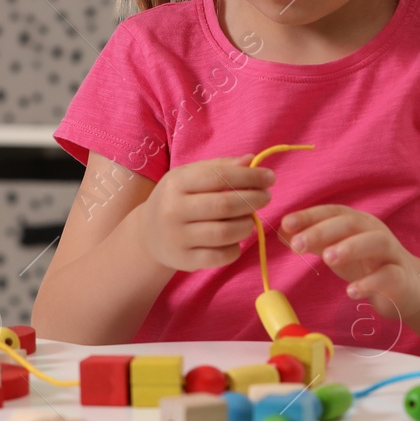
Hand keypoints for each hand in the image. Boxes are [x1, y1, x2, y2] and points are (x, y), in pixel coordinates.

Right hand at [136, 155, 274, 271]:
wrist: (149, 234)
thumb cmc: (179, 198)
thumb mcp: (191, 176)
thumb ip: (221, 167)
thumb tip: (252, 160)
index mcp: (176, 183)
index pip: (219, 177)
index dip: (250, 177)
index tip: (270, 177)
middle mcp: (173, 210)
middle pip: (224, 205)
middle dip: (253, 200)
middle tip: (266, 197)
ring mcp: (178, 238)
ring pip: (225, 233)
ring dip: (247, 225)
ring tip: (250, 219)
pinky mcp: (185, 260)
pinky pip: (221, 256)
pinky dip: (236, 248)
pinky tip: (236, 239)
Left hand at [279, 205, 419, 317]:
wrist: (406, 288)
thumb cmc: (368, 265)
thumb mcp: (337, 250)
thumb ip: (313, 241)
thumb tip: (281, 232)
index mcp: (358, 223)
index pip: (333, 212)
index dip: (310, 215)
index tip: (286, 223)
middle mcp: (375, 232)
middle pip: (351, 223)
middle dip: (322, 231)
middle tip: (297, 245)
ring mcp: (391, 254)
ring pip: (376, 242)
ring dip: (351, 247)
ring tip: (327, 258)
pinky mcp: (401, 277)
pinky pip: (388, 276)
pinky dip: (370, 283)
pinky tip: (351, 292)